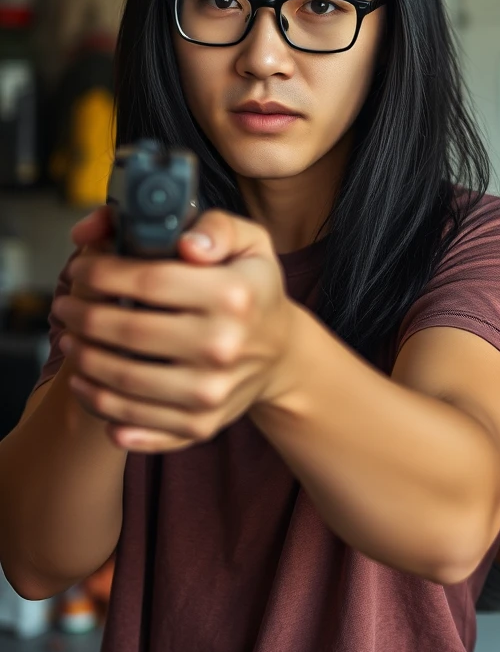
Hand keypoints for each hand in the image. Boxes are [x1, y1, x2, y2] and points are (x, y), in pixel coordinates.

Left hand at [53, 210, 296, 452]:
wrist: (282, 355)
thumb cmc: (254, 291)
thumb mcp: (251, 244)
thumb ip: (217, 227)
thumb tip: (186, 244)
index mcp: (234, 294)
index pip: (149, 280)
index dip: (102, 272)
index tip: (82, 268)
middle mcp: (224, 345)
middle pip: (127, 331)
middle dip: (82, 315)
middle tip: (65, 305)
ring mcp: (211, 391)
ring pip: (121, 380)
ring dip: (82, 359)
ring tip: (70, 339)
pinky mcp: (200, 424)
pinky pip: (132, 422)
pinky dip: (99, 404)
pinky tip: (87, 383)